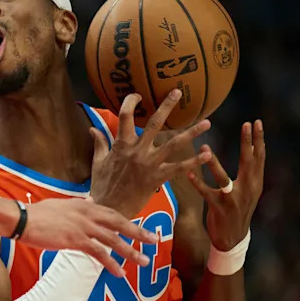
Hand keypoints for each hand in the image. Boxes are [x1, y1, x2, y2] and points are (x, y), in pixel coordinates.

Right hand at [20, 197, 158, 277]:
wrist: (22, 218)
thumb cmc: (36, 215)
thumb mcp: (60, 206)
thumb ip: (76, 208)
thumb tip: (86, 206)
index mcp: (84, 204)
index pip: (111, 213)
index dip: (126, 222)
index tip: (138, 229)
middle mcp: (87, 213)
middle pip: (119, 223)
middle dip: (139, 232)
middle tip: (154, 240)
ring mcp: (83, 226)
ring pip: (114, 239)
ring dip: (131, 251)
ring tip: (144, 261)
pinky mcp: (76, 239)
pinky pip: (99, 253)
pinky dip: (111, 263)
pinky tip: (120, 272)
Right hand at [89, 90, 211, 218]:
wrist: (109, 208)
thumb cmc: (102, 186)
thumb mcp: (98, 162)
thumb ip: (99, 143)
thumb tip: (92, 129)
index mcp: (121, 144)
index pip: (125, 115)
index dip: (131, 102)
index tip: (137, 96)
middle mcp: (137, 150)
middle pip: (155, 123)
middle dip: (167, 106)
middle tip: (178, 92)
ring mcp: (149, 163)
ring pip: (173, 144)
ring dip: (191, 132)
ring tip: (207, 123)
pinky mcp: (157, 178)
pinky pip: (179, 168)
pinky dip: (194, 162)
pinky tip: (206, 154)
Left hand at [187, 120, 265, 250]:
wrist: (233, 238)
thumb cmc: (238, 209)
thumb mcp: (249, 191)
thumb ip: (250, 172)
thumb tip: (252, 148)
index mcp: (255, 183)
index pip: (259, 158)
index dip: (259, 140)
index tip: (257, 122)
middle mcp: (247, 190)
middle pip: (248, 163)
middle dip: (247, 143)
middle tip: (246, 125)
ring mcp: (233, 200)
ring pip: (223, 178)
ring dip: (213, 163)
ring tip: (205, 146)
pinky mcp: (218, 208)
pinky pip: (205, 193)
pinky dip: (197, 182)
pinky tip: (188, 172)